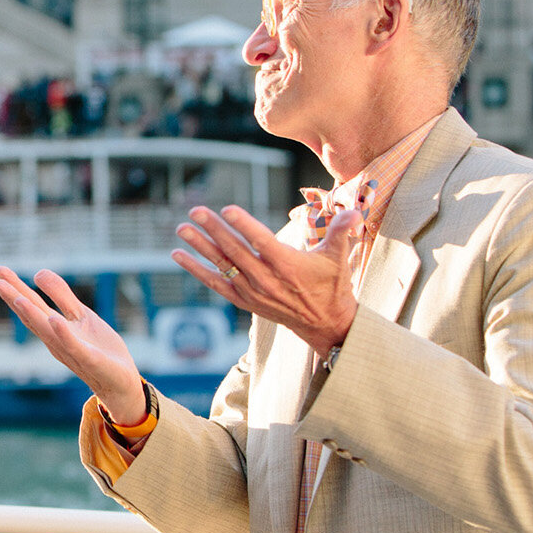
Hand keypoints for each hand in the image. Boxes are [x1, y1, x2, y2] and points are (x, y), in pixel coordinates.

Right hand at [0, 267, 144, 424]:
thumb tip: (38, 273)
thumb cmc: (99, 348)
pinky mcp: (89, 359)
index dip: (15, 287)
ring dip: (33, 315)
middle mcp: (55, 339)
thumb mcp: (81, 315)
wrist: (121, 381)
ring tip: (18, 297)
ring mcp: (70, 350)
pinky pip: (74, 345)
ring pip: (48, 331)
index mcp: (54, 327)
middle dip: (15, 299)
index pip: (32, 304)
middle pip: (32, 316)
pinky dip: (63, 332)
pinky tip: (54, 319)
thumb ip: (62, 296)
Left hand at [172, 204, 359, 353]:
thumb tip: (354, 211)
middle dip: (214, 230)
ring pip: (222, 266)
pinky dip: (196, 270)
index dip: (244, 225)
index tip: (227, 209)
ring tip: (182, 228)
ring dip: (200, 246)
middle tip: (196, 211)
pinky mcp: (244, 300)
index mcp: (288, 265)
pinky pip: (216, 284)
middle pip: (236, 251)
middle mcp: (267, 279)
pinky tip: (179, 255)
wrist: (324, 323)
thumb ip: (342, 231)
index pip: (262, 242)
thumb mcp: (339, 257)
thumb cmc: (332, 285)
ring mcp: (253, 291)